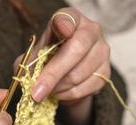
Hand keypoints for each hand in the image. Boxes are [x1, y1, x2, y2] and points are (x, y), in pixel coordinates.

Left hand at [15, 7, 110, 124]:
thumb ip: (29, 63)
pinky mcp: (106, 72)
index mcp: (71, 19)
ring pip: (78, 75)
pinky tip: (60, 93)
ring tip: (47, 91)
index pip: (68, 18)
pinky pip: (84, 89)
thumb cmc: (47, 58)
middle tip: (36, 92)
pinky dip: (67, 96)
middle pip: (76, 50)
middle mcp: (91, 30)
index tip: (62, 30)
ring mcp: (102, 51)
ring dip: (57, 89)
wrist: (67, 72)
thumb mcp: (34, 56)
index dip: (65, 24)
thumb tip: (30, 80)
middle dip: (53, 74)